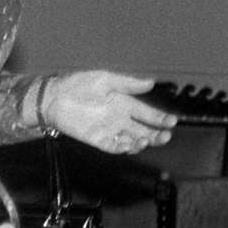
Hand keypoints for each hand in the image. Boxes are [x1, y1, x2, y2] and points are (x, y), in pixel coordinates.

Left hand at [47, 70, 176, 153]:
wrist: (54, 97)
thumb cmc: (78, 84)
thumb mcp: (105, 79)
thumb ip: (128, 83)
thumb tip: (150, 82)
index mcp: (124, 103)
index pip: (147, 113)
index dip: (160, 118)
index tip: (172, 121)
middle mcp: (119, 118)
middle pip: (144, 130)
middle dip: (157, 134)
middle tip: (166, 136)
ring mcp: (110, 130)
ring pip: (132, 141)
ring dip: (142, 142)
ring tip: (147, 140)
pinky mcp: (98, 139)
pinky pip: (114, 147)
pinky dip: (123, 148)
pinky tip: (130, 145)